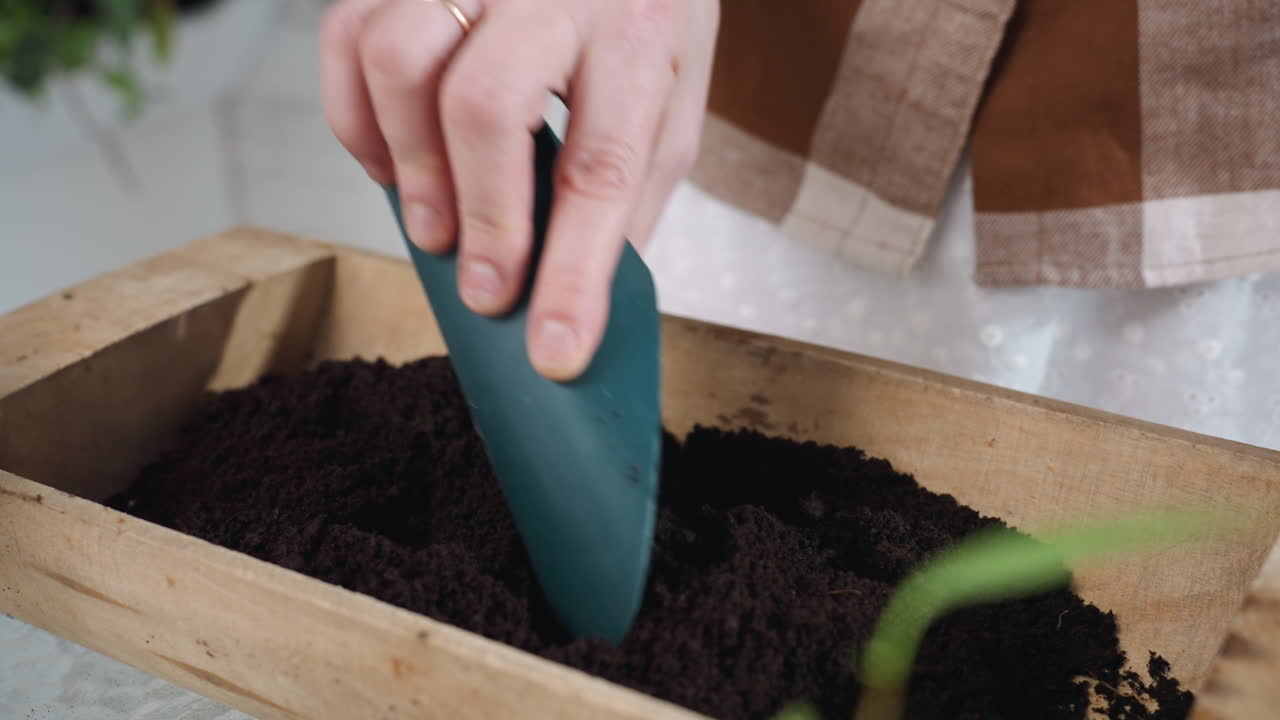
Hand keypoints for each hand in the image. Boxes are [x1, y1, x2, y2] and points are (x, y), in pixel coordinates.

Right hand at [321, 0, 718, 380]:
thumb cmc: (642, 18)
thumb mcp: (671, 101)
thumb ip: (628, 189)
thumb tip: (574, 291)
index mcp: (636, 32)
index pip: (601, 165)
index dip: (572, 272)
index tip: (554, 349)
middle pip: (482, 107)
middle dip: (481, 220)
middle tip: (486, 289)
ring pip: (400, 62)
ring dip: (410, 168)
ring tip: (436, 225)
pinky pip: (349, 36)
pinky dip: (358, 120)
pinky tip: (395, 162)